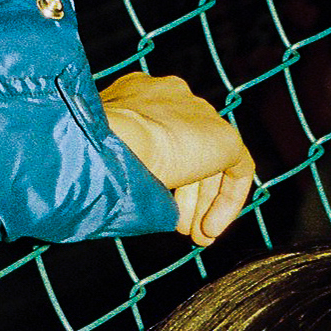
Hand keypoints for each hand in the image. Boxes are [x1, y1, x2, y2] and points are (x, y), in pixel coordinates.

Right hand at [100, 72, 254, 246]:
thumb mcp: (106, 160)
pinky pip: (238, 169)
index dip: (162, 175)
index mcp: (137, 95)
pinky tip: (212, 228)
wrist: (110, 144)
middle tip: (179, 228)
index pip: (159, 134)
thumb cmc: (93, 157)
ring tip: (195, 235)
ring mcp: (198, 112)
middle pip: (186, 148)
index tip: (159, 205)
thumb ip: (125, 167)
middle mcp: (169, 96)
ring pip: (210, 160)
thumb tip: (134, 197)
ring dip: (202, 203)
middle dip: (185, 195)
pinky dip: (227, 201)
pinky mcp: (223, 135)